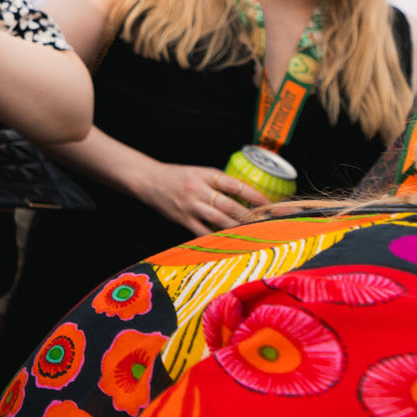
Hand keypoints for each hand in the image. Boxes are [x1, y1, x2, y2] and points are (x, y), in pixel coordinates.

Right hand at [129, 160, 267, 235]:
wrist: (147, 180)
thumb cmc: (176, 176)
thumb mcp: (198, 172)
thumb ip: (218, 183)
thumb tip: (244, 197)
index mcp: (205, 175)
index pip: (236, 185)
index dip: (255, 196)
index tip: (269, 205)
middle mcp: (198, 190)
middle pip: (230, 206)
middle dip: (250, 217)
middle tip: (267, 225)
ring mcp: (190, 206)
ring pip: (219, 220)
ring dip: (238, 229)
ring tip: (254, 235)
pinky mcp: (183, 219)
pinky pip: (204, 232)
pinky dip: (218, 239)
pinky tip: (231, 243)